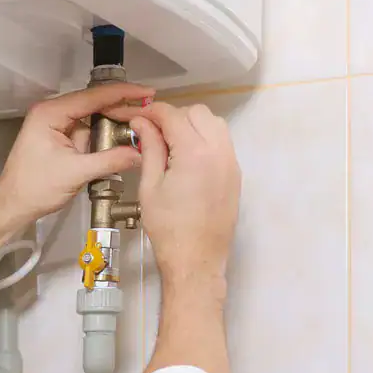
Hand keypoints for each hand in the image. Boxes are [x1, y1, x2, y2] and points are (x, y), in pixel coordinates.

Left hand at [0, 83, 154, 230]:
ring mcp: (53, 124)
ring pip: (90, 118)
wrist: (13, 205)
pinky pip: (85, 131)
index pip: (92, 97)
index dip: (122, 93)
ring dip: (112, 124)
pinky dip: (101, 137)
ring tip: (139, 126)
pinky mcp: (57, 137)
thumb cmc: (35, 188)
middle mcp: (51, 112)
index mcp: (50, 113)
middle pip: (92, 103)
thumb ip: (110, 160)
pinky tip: (119, 141)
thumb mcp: (76, 173)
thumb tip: (140, 153)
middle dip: (120, 108)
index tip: (146, 92)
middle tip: (148, 110)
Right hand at [130, 103, 240, 288]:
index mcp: (195, 153)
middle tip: (152, 132)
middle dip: (174, 116)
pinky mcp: (235, 175)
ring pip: (214, 124)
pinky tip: (186, 156)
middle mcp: (219, 152)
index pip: (173, 116)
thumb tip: (142, 124)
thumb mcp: (150, 186)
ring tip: (170, 144)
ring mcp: (231, 163)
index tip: (137, 118)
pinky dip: (205, 138)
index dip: (152, 112)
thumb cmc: (169, 228)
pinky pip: (222, 142)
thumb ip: (149, 148)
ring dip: (192, 125)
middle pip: (197, 113)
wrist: (196, 259)